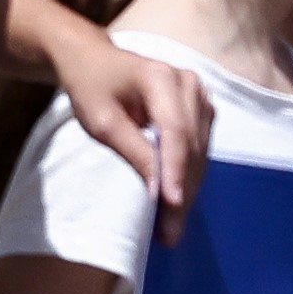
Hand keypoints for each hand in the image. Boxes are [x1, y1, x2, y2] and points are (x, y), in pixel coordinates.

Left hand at [38, 0, 213, 214]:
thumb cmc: (91, 87)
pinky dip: (188, 176)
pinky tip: (176, 203)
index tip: (170, 203)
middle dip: (182, 190)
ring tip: (172, 227)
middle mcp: (187, 82)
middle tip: (169, 232)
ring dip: (188, 189)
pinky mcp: (200, 108)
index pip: (175, 129)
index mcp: (160, 77)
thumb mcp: (102, 120)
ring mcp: (198, 94)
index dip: (174, 169)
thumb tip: (159, 192)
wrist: (93, 61)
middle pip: (192, 144)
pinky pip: (200, 147)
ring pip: (200, 151)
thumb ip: (133, 150)